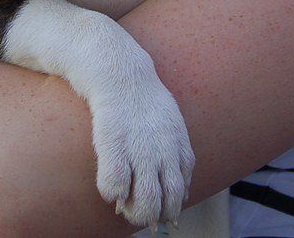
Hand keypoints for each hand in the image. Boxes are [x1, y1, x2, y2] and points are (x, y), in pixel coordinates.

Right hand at [91, 76, 194, 228]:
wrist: (121, 75)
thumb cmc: (144, 101)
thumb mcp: (173, 124)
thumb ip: (179, 154)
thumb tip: (182, 189)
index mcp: (178, 147)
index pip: (180, 188)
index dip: (172, 206)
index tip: (163, 213)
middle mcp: (162, 152)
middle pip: (167, 200)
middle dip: (156, 216)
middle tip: (144, 218)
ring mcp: (139, 150)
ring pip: (145, 200)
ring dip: (136, 213)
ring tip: (126, 211)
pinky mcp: (114, 145)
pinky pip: (115, 184)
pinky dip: (114, 195)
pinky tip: (111, 192)